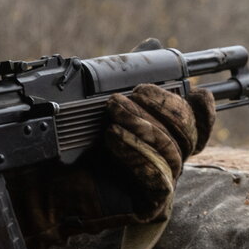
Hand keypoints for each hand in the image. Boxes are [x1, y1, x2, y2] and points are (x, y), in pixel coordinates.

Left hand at [8, 40, 215, 248]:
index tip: (198, 91)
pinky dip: (138, 152)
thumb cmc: (69, 148)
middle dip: (165, 107)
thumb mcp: (99, 104)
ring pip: (173, 152)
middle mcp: (167, 163)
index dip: (204, 111)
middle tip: (132, 93)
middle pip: (189, 134)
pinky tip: (114, 137)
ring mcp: (161, 185)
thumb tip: (153, 44)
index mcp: (162, 140)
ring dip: (143, 125)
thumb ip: (128, 77)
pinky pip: (159, 177)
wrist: (44, 186)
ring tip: (114, 111)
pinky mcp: (150, 205)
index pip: (198, 128)